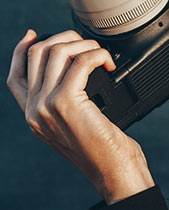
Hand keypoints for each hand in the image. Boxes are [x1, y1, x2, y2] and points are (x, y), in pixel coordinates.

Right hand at [7, 29, 154, 203]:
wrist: (114, 174)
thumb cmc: (106, 154)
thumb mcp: (77, 127)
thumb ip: (66, 105)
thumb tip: (77, 72)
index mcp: (33, 117)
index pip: (14, 76)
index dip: (20, 50)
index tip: (35, 35)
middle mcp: (34, 111)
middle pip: (35, 55)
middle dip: (64, 39)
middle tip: (87, 45)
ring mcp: (47, 106)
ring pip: (55, 52)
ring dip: (83, 45)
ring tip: (101, 56)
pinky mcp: (66, 103)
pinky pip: (80, 62)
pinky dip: (97, 55)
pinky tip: (108, 62)